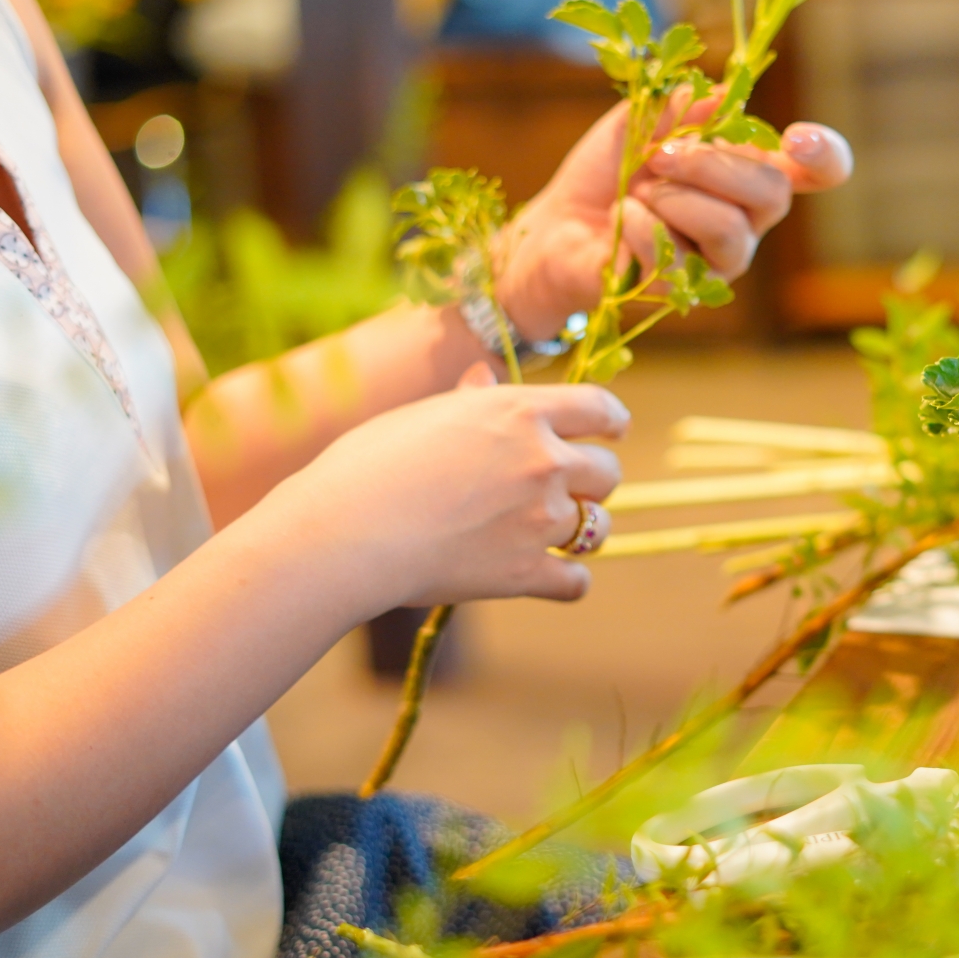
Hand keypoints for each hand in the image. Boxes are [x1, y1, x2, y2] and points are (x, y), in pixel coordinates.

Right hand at [255, 367, 628, 612]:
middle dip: (594, 480)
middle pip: (607, 472)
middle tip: (569, 489)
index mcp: (521, 411)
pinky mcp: (526, 574)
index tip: (613, 431)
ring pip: (599, 526)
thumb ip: (469, 400)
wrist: (345, 531)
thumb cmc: (368, 465)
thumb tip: (486, 377)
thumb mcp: (422, 415)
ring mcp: (540, 520)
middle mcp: (543, 462)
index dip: (611, 421)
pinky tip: (554, 577)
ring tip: (558, 533)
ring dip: (585, 529)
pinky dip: (569, 581)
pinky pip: (576, 581)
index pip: (599, 408)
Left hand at [495, 103, 854, 338]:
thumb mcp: (641, 121)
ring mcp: (721, 261)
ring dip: (676, 198)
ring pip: (731, 229)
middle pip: (775, 192)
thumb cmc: (608, 171)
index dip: (826, 155)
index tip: (799, 138)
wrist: (557, 225)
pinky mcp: (687, 291)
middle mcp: (748, 219)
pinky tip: (621, 219)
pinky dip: (639, 224)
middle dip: (715, 164)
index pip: (818, 170)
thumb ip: (682, 106)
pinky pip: (677, 254)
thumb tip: (724, 96)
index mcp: (748, 172)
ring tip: (638, 191)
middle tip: (660, 156)